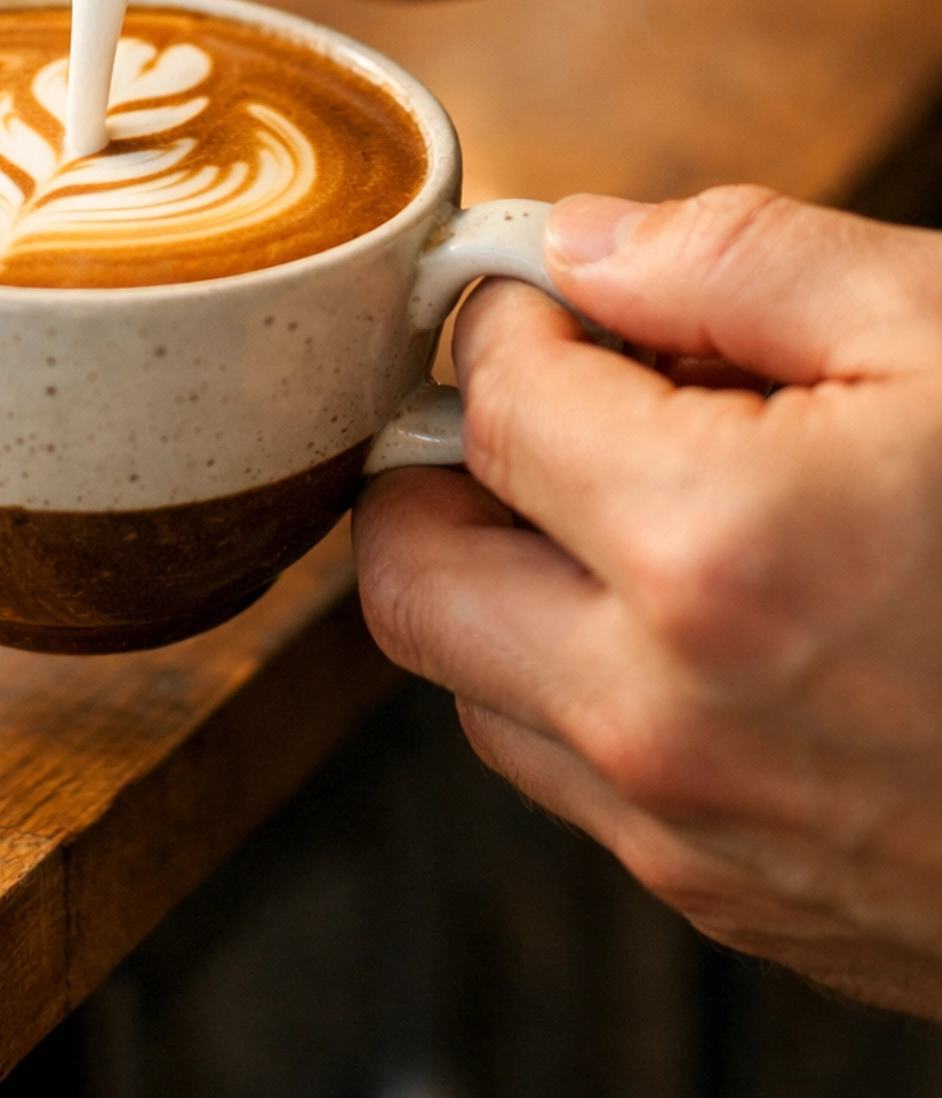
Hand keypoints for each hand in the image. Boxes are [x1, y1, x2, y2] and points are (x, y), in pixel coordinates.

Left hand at [354, 186, 941, 1018]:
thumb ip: (739, 258)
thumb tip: (582, 244)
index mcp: (712, 551)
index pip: (486, 397)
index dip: (512, 316)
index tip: (565, 296)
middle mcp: (665, 718)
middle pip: (408, 568)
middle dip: (452, 458)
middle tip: (562, 395)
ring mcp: (693, 834)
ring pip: (471, 681)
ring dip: (513, 574)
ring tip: (652, 500)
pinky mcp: (736, 904)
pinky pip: (571, 773)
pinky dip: (587, 677)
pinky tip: (715, 610)